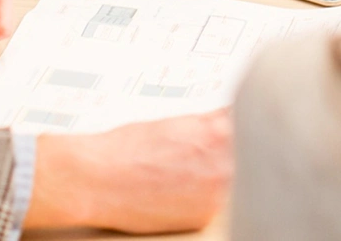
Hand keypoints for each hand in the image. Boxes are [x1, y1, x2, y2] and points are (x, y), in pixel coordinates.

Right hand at [24, 110, 231, 232]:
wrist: (96, 180)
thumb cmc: (126, 149)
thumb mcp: (173, 124)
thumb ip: (206, 127)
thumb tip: (225, 124)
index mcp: (214, 131)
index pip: (243, 124)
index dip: (236, 127)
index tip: (232, 128)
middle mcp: (221, 161)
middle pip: (243, 153)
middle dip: (228, 152)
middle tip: (201, 154)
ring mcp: (215, 192)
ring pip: (230, 180)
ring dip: (217, 174)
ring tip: (185, 172)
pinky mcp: (203, 216)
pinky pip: (213, 202)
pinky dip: (202, 196)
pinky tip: (179, 189)